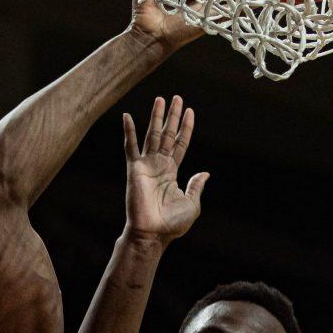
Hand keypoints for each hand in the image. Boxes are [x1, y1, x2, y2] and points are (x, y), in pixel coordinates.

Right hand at [123, 96, 208, 246]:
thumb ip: (197, 186)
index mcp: (172, 173)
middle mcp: (159, 166)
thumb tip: (205, 173)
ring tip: (161, 99)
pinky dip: (128, 132)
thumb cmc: (171, 224)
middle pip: (168, 135)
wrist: (153, 234)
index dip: (186, 128)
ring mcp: (146, 166)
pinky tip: (127, 117)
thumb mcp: (192, 204)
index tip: (190, 111)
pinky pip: (130, 147)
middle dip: (172, 116)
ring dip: (156, 117)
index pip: (180, 144)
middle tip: (177, 97)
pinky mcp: (134, 169)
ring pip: (152, 135)